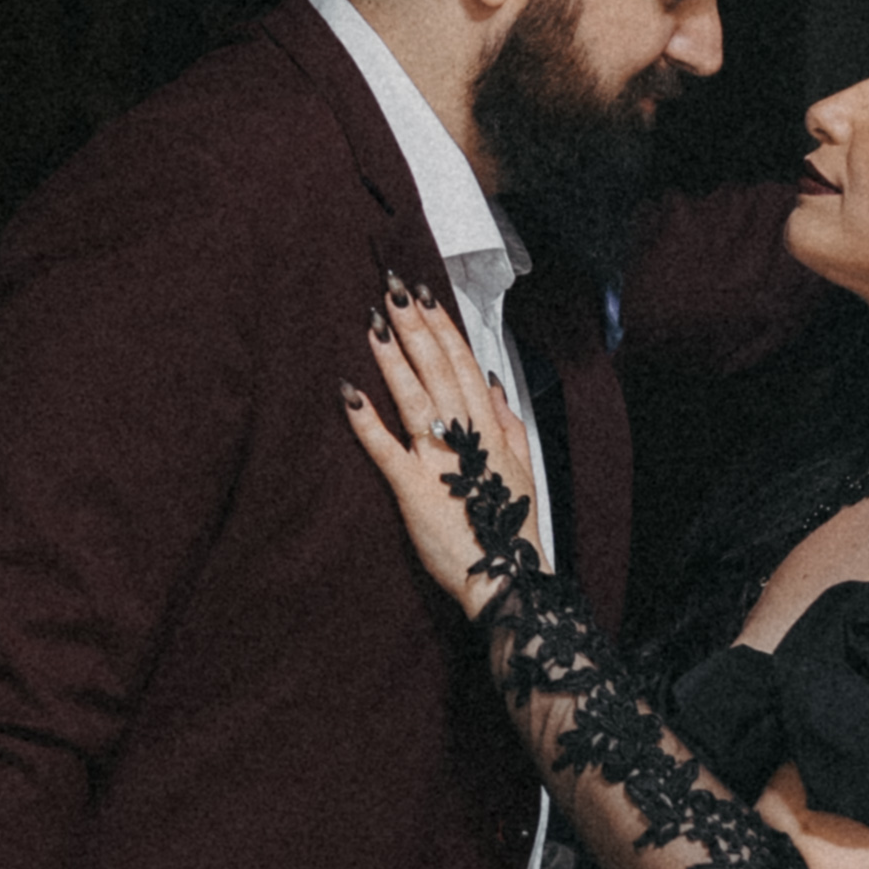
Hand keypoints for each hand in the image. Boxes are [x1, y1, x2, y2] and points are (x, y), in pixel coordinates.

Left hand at [341, 289, 540, 610]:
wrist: (505, 577)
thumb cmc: (507, 528)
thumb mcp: (518, 468)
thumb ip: (507, 423)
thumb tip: (494, 385)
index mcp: (487, 430)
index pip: (463, 364)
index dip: (443, 328)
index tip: (425, 297)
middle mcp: (464, 437)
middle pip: (438, 370)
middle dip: (415, 327)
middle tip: (393, 290)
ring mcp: (438, 461)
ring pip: (413, 398)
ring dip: (392, 359)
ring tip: (374, 323)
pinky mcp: (413, 489)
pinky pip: (386, 448)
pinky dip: (367, 420)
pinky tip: (349, 392)